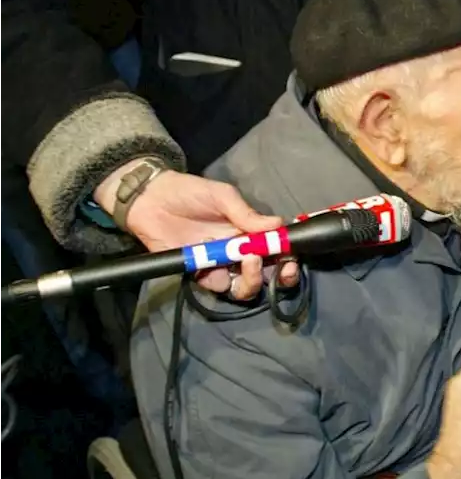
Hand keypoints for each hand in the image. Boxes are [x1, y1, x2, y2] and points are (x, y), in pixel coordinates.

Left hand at [93, 159, 300, 300]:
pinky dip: (222, 279)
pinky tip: (220, 262)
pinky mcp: (199, 274)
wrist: (149, 199)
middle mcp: (240, 251)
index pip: (277, 249)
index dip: (289, 256)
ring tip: (249, 260)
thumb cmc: (189, 192)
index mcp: (250, 231)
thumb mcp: (222, 195)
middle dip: (281, 276)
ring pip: (245, 286)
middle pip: (268, 273)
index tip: (292, 256)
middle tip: (283, 268)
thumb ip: (247, 213)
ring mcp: (220, 264)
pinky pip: (217, 286)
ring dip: (254, 279)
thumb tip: (277, 225)